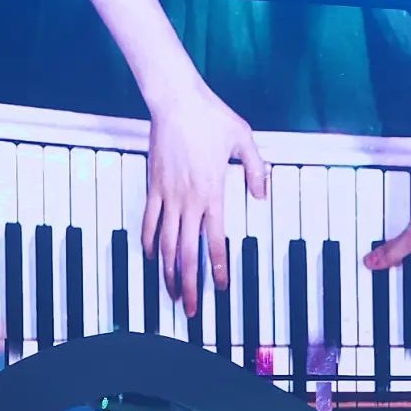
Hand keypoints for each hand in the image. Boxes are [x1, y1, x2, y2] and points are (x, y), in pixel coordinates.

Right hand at [145, 82, 268, 317]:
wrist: (176, 101)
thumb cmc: (210, 116)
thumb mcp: (244, 138)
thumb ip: (256, 168)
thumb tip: (261, 195)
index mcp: (213, 193)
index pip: (215, 241)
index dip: (217, 268)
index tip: (219, 288)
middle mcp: (188, 201)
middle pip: (186, 254)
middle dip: (189, 285)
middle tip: (191, 308)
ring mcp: (168, 197)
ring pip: (166, 245)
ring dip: (168, 273)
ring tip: (172, 293)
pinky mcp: (153, 188)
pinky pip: (148, 224)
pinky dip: (149, 244)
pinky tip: (153, 259)